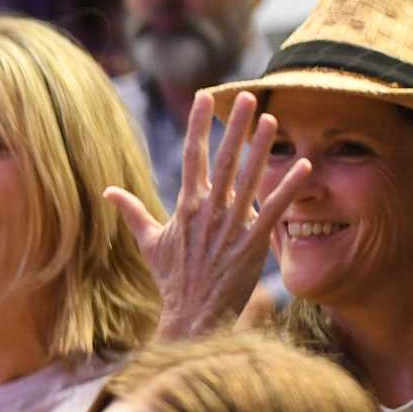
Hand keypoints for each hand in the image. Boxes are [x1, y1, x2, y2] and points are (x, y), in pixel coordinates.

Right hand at [104, 90, 310, 341]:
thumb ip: (133, 213)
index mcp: (186, 206)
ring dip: (261, 148)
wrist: (191, 315)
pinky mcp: (252, 244)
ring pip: (248, 179)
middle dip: (235, 127)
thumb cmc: (172, 279)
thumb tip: (108, 191)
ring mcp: (230, 227)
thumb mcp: (149, 243)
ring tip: (273, 119)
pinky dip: (288, 189)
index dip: (198, 124)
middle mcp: (208, 211)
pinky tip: (303, 167)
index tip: (205, 96)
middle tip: (247, 96)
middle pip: (222, 160)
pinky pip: (273, 211)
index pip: (191, 155)